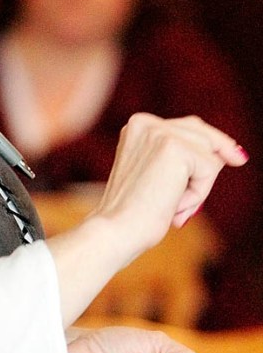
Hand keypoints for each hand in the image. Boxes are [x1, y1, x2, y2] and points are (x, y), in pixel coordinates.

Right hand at [91, 113, 247, 259]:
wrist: (117, 230)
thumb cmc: (136, 212)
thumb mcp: (157, 174)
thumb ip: (184, 157)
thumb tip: (233, 154)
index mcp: (137, 125)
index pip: (187, 126)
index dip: (210, 144)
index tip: (235, 155)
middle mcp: (145, 122)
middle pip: (203, 133)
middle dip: (212, 162)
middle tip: (236, 164)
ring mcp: (158, 132)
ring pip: (208, 154)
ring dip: (199, 185)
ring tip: (174, 205)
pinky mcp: (173, 148)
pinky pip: (209, 169)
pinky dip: (199, 193)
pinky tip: (175, 204)